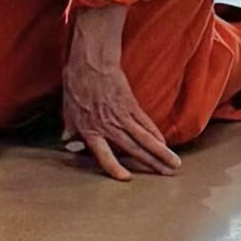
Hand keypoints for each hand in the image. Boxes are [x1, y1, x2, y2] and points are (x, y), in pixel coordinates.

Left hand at [61, 4, 181, 180]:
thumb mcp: (66, 107)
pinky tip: (164, 144)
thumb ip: (69, 126)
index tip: (127, 178)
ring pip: (145, 138)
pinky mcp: (132, 105)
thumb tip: (66, 140)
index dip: (113, 167)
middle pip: (133, 148)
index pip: (102, 153)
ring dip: (161, 152)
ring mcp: (121, 116)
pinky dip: (156, 135)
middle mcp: (107, 125)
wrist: (91, 62)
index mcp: (89, 129)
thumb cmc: (76, 84)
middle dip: (151, 163)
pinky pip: (146, 123)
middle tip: (167, 175)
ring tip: (175, 164)